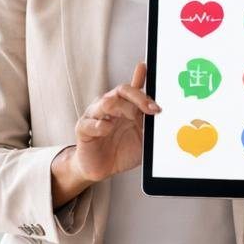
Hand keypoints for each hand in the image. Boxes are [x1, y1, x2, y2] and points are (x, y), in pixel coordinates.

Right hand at [68, 62, 158, 183]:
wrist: (103, 169)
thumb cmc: (122, 151)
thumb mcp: (142, 139)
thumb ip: (149, 126)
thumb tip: (161, 115)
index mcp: (124, 105)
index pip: (133, 88)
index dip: (140, 78)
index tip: (150, 74)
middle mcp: (109, 106)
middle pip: (122, 91)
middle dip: (138, 97)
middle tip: (151, 108)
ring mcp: (95, 116)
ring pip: (106, 102)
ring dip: (122, 108)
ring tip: (132, 117)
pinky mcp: (83, 129)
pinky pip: (89, 123)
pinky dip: (100, 125)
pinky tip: (107, 128)